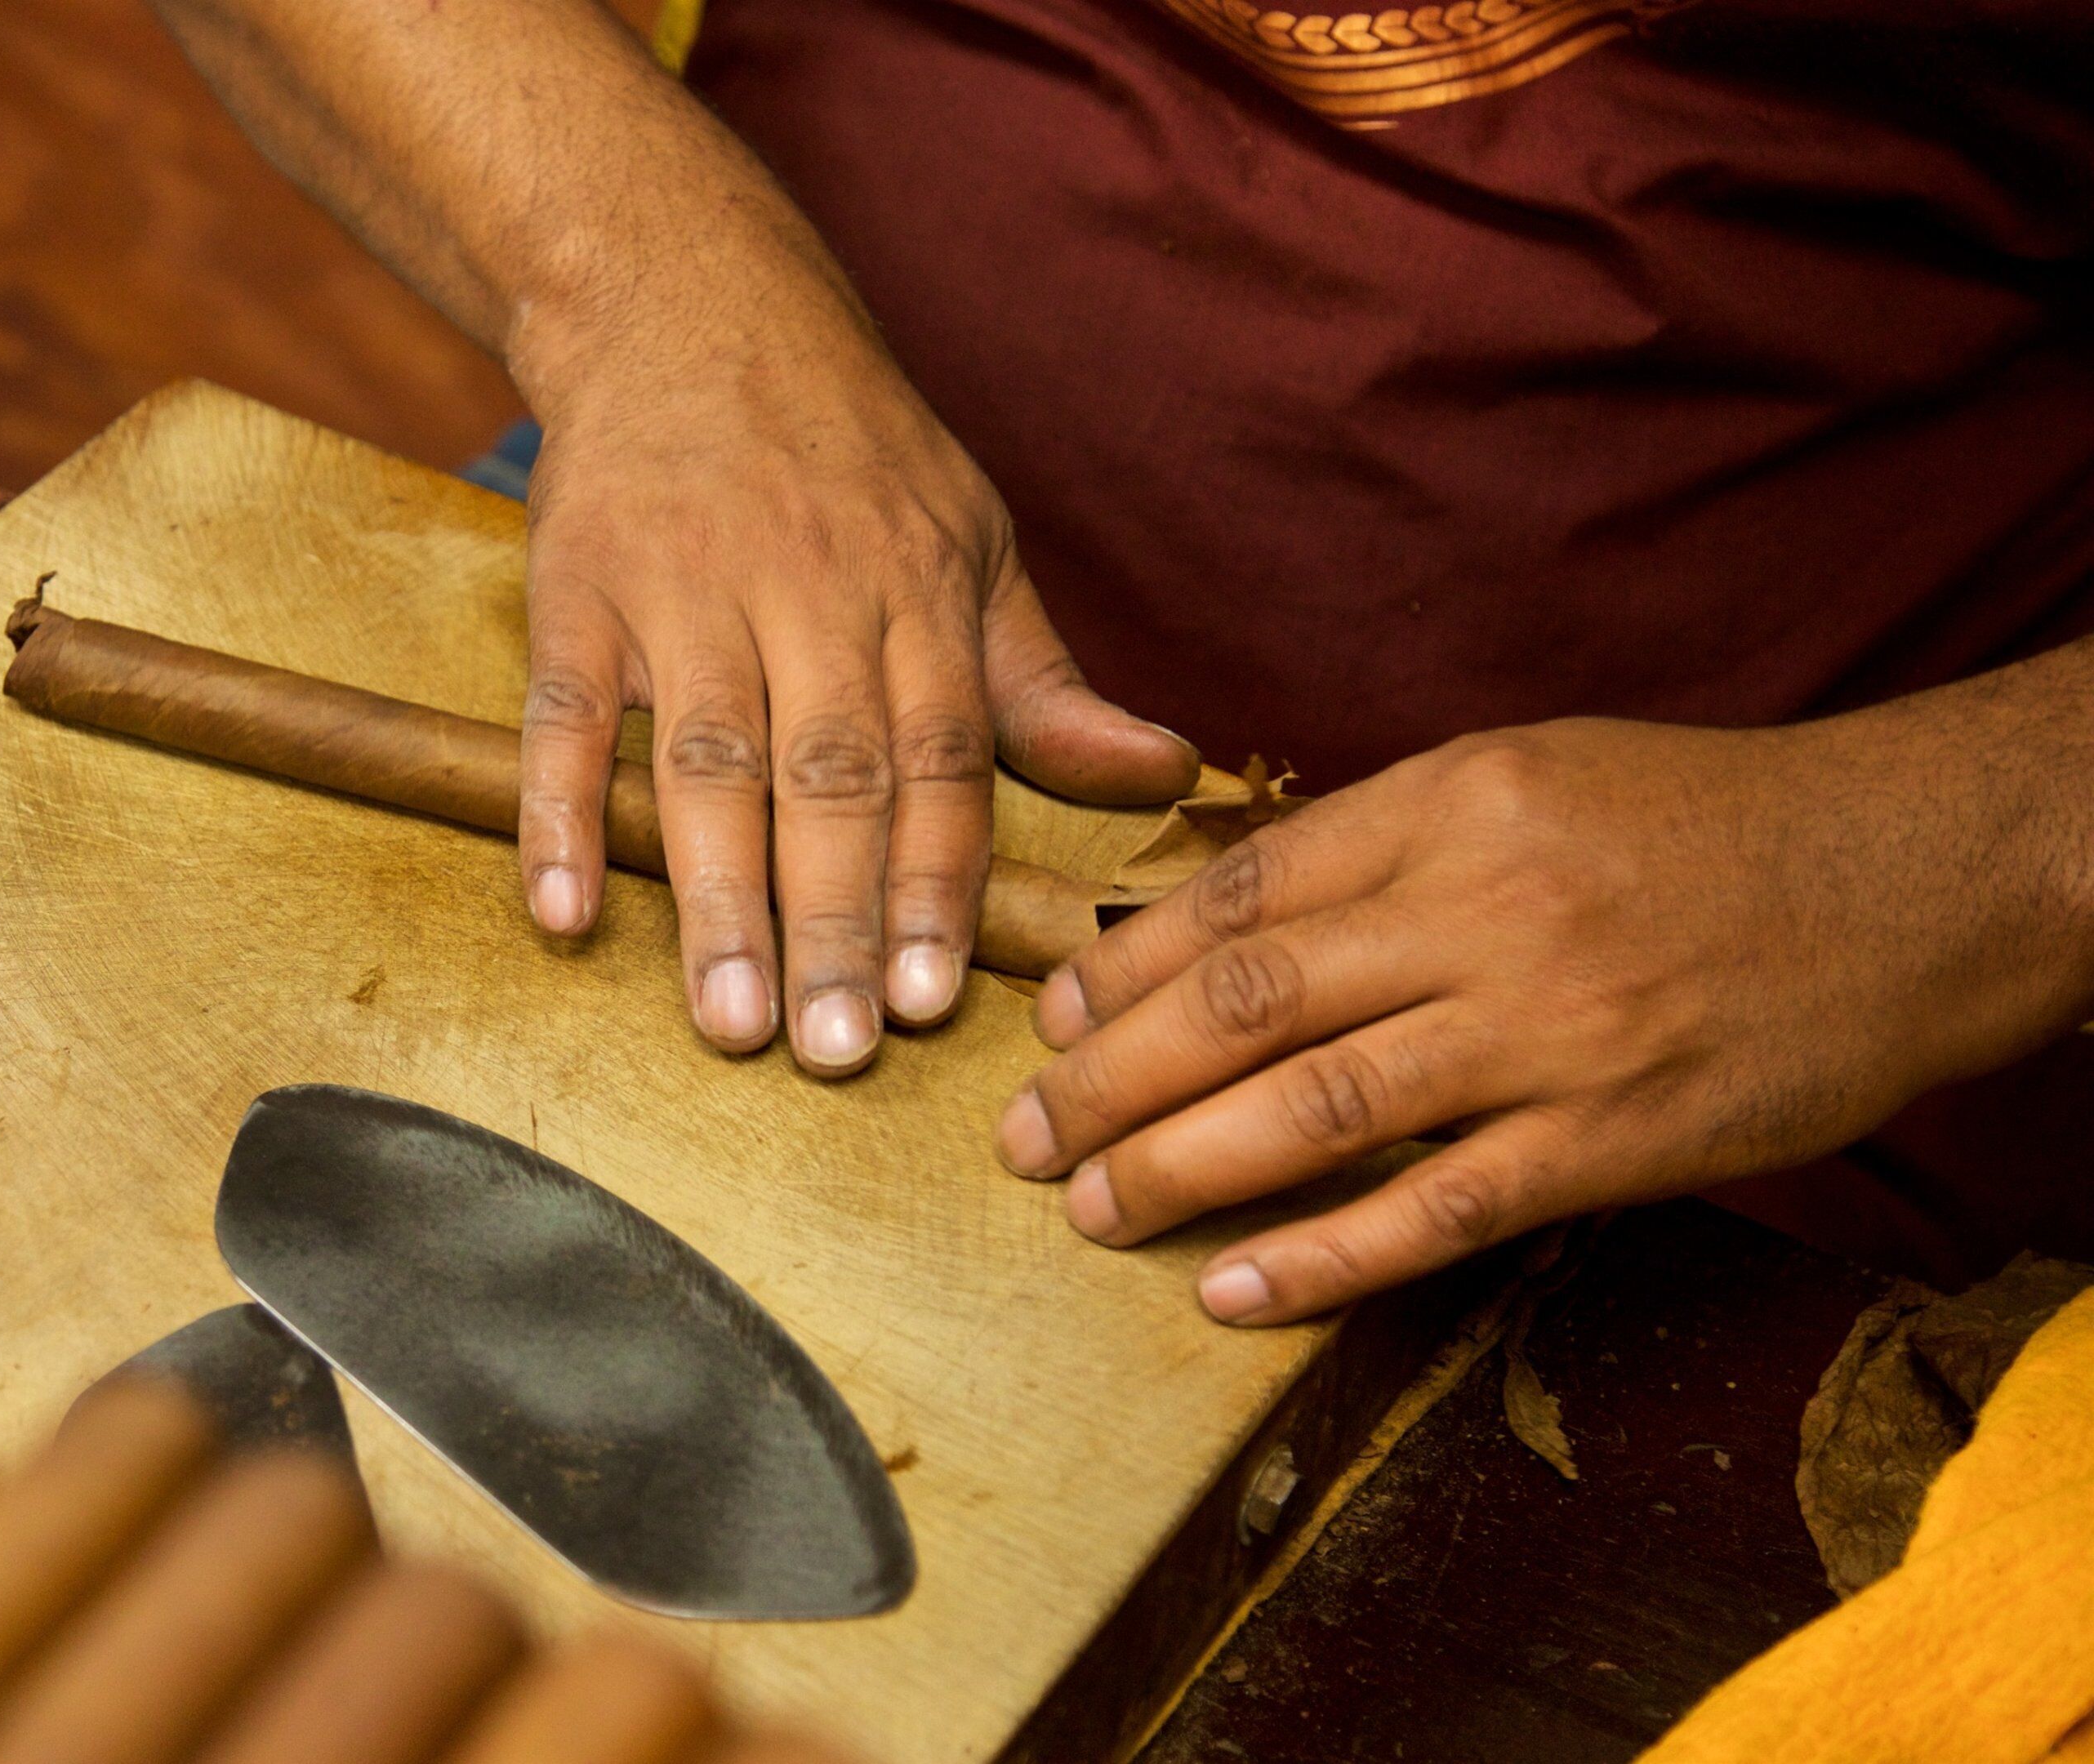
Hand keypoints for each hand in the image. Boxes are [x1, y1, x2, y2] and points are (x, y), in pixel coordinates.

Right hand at [512, 301, 1197, 1073]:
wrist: (684, 299)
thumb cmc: (845, 447)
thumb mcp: (971, 538)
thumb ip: (1038, 683)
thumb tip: (1157, 775)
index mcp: (916, 593)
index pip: (939, 760)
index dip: (935, 883)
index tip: (935, 1001)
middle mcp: (806, 591)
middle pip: (827, 777)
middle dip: (834, 920)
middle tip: (834, 1050)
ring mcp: (684, 587)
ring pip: (705, 758)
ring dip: (716, 893)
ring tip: (728, 1020)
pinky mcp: (578, 585)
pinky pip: (562, 711)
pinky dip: (557, 810)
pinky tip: (564, 912)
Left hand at [994, 711, 2093, 1322]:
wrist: (1915, 874)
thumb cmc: (1703, 821)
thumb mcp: (1530, 772)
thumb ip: (1382, 836)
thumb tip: (1220, 909)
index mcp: (1453, 802)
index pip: (1239, 889)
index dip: (1122, 963)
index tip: (1049, 1017)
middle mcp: (1487, 909)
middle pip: (1246, 1002)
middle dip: (1109, 1077)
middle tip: (1024, 1134)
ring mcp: (1553, 1028)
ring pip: (1318, 1107)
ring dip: (1181, 1167)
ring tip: (1090, 1209)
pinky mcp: (1619, 1135)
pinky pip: (1440, 1209)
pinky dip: (1322, 1256)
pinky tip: (1232, 1289)